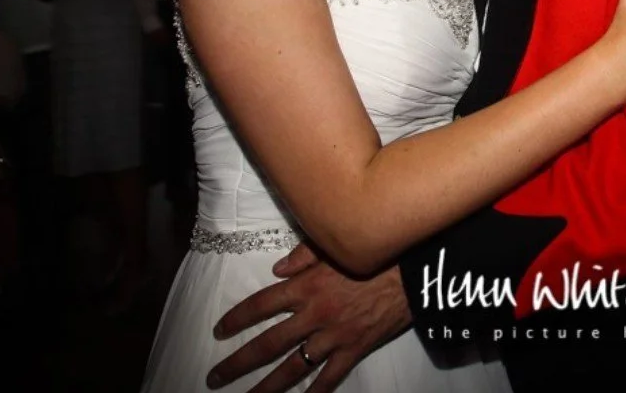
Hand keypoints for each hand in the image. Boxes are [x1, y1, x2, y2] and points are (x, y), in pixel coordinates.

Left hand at [209, 242, 410, 391]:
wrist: (411, 274)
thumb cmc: (372, 254)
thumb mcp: (335, 246)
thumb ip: (303, 256)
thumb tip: (276, 271)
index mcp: (306, 286)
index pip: (262, 305)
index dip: (237, 319)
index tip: (219, 331)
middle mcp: (314, 315)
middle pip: (268, 344)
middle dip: (238, 363)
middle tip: (215, 377)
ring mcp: (333, 337)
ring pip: (293, 368)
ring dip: (266, 387)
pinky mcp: (353, 351)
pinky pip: (329, 378)